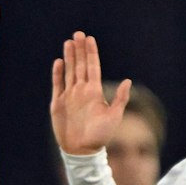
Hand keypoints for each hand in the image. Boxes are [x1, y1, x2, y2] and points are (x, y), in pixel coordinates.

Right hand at [50, 32, 129, 156]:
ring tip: (68, 42)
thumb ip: (120, 98)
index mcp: (95, 91)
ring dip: (69, 57)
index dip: (91, 52)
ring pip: (69, 71)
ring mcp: (70, 96)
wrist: (82, 151)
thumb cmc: (100, 136)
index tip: (89, 38)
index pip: (93, 67)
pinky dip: (58, 74)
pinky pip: (58, 85)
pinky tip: (59, 62)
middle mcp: (82, 90)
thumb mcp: (114, 117)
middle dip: (79, 49)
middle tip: (78, 34)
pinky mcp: (58, 103)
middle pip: (80, 65)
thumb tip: (127, 81)